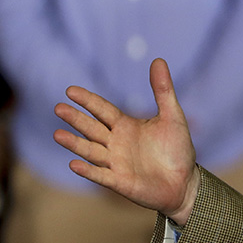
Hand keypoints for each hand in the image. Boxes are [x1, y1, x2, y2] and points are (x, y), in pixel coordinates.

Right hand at [54, 58, 199, 224]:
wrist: (185, 183)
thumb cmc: (177, 149)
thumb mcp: (172, 116)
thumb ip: (163, 90)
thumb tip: (159, 60)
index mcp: (126, 126)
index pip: (102, 110)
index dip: (88, 100)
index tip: (70, 90)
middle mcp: (116, 143)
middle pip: (92, 128)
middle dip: (76, 119)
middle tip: (58, 108)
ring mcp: (115, 163)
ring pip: (90, 151)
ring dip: (74, 144)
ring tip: (58, 134)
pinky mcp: (119, 182)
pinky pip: (101, 176)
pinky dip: (88, 171)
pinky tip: (74, 164)